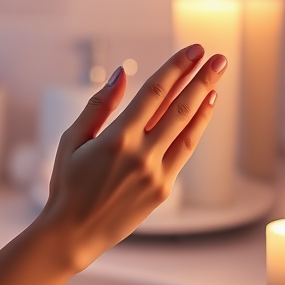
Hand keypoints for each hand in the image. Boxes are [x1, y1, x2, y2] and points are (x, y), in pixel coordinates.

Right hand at [40, 43, 225, 271]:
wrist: (74, 233)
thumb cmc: (67, 184)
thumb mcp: (71, 140)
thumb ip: (98, 105)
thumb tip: (121, 74)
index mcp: (116, 139)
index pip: (153, 94)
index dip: (175, 69)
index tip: (192, 50)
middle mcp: (141, 155)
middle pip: (179, 107)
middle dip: (200, 79)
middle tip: (217, 57)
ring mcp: (156, 173)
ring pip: (188, 129)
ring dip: (205, 100)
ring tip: (217, 78)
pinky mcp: (163, 189)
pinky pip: (185, 151)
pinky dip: (197, 127)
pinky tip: (204, 109)